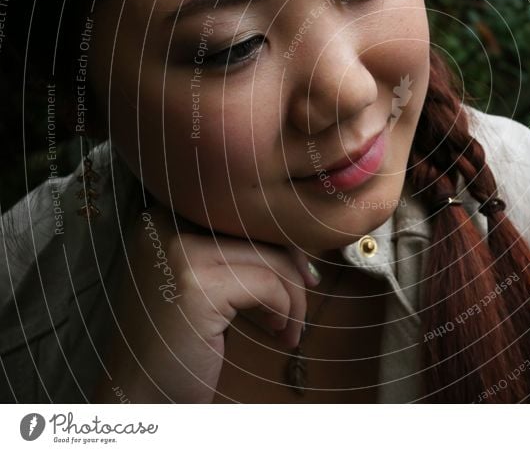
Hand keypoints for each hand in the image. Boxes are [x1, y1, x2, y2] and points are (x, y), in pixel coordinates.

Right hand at [94, 202, 319, 402]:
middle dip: (292, 264)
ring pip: (269, 257)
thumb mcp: (201, 281)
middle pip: (257, 228)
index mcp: (163, 218)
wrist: (139, 397)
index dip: (277, 237)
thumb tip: (294, 236)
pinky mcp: (196, 284)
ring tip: (288, 326)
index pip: (241, 212)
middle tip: (308, 291)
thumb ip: (231, 252)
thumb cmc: (175, 343)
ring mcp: (179, 252)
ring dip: (293, 295)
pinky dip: (285, 309)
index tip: (301, 268)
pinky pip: (267, 285)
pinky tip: (279, 332)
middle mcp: (165, 225)